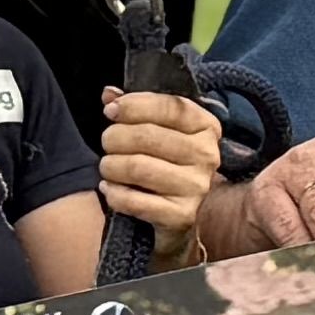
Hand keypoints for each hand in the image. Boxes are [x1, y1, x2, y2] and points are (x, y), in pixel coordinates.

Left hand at [94, 87, 222, 246]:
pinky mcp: (182, 216)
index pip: (170, 106)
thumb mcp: (157, 132)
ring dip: (111, 166)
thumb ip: (135, 109)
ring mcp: (197, 187)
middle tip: (107, 145)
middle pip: (148, 136)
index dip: (134, 106)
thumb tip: (109, 94)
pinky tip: (110, 190)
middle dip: (115, 138)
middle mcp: (207, 155)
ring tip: (108, 168)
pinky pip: (135, 200)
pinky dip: (115, 194)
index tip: (110, 111)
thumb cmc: (165, 166)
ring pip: (138, 167)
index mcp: (206, 127)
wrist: (177, 220)